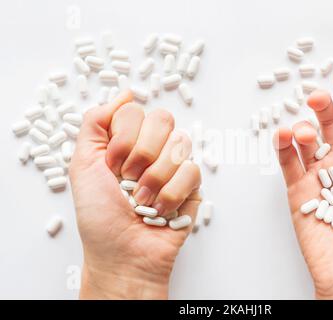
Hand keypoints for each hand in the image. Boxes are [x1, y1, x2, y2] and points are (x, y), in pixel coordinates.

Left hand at [69, 91, 201, 298]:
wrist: (121, 254)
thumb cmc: (99, 216)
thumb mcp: (82, 164)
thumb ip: (95, 122)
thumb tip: (125, 93)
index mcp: (127, 140)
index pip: (135, 110)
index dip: (123, 137)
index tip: (111, 164)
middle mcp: (153, 148)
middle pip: (163, 119)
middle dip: (141, 153)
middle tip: (128, 179)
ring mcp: (175, 165)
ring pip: (180, 144)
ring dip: (155, 178)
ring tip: (143, 200)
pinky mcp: (192, 185)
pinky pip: (192, 170)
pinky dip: (171, 195)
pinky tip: (160, 210)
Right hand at [273, 68, 332, 298]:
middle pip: (329, 125)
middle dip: (323, 106)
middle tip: (317, 96)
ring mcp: (317, 177)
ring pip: (306, 142)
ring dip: (303, 129)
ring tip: (304, 130)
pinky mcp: (297, 191)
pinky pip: (288, 165)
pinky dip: (283, 149)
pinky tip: (283, 137)